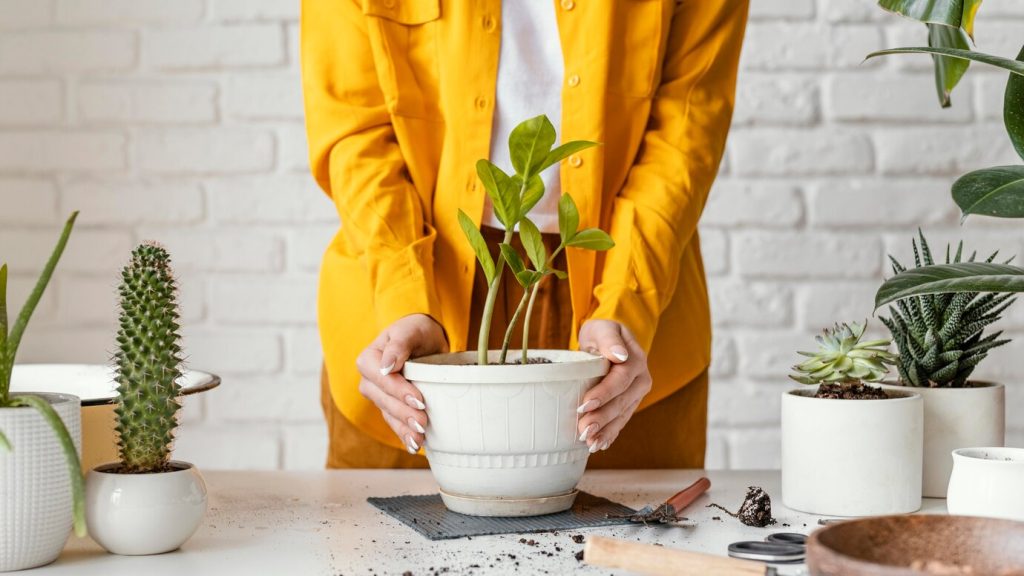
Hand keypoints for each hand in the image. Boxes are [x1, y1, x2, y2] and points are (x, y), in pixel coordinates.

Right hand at [355, 314, 447, 453]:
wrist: (424, 340)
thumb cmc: (416, 331)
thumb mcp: (410, 330)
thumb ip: (399, 345)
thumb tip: (386, 366)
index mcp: (369, 359)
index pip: (380, 378)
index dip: (398, 391)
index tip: (418, 400)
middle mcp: (369, 380)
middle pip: (383, 400)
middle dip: (403, 413)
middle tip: (423, 423)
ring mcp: (379, 396)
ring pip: (388, 414)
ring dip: (403, 429)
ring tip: (419, 439)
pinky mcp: (391, 407)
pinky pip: (394, 423)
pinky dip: (404, 435)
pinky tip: (414, 446)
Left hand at [576, 319, 651, 452]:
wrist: (610, 341)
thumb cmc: (602, 333)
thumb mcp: (603, 329)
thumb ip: (610, 340)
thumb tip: (620, 355)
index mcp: (636, 360)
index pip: (621, 379)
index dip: (604, 393)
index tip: (585, 404)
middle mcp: (641, 379)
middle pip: (622, 401)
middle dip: (602, 418)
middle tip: (584, 430)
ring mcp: (637, 394)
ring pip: (622, 415)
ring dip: (606, 431)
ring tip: (590, 443)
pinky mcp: (630, 404)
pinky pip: (621, 420)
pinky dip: (610, 434)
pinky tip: (600, 445)